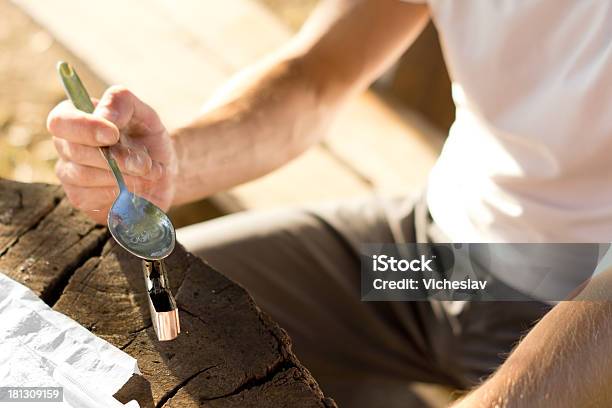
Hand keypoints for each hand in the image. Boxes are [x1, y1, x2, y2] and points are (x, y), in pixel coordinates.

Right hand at [47, 86, 176, 223]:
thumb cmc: (149, 140)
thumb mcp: (144, 114)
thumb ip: (122, 103)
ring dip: (123, 175)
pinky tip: (136, 187)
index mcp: (75, 117)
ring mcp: (69, 173)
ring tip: (148, 173)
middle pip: (73, 150)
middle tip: (145, 162)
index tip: (113, 134)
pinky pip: (91, 197)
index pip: (61, 121)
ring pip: (83, 175)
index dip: (85, 128)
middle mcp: (65, 145)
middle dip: (115, 157)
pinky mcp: (80, 198)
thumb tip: (105, 115)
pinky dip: (119, 192)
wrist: (164, 175)